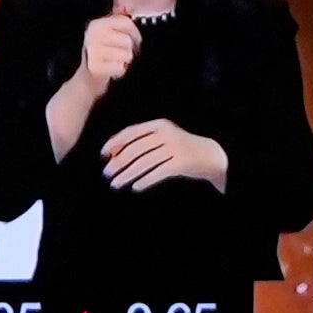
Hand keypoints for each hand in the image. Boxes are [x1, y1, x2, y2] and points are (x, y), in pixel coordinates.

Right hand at [77, 14, 140, 89]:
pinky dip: (119, 71)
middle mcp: (92, 35)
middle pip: (128, 40)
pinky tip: (111, 69)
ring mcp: (92, 51)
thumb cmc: (103, 54)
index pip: (126, 22)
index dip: (134, 32)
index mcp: (96, 24)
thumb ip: (118, 21)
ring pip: (127, 55)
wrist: (87, 79)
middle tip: (120, 53)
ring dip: (124, 61)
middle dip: (128, 49)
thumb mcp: (108, 34)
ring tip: (114, 61)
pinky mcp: (94, 67)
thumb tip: (128, 6)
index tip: (132, 39)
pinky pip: (121, 67)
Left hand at [99, 119, 226, 192]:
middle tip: (106, 173)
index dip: (114, 143)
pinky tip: (136, 187)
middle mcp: (166, 134)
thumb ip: (140, 141)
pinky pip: (158, 173)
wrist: (209, 154)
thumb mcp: (162, 137)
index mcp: (159, 125)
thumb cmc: (178, 147)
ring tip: (115, 184)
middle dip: (118, 162)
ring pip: (144, 163)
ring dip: (127, 175)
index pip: (131, 132)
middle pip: (135, 149)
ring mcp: (175, 148)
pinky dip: (145, 181)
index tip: (103, 155)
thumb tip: (112, 153)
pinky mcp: (181, 162)